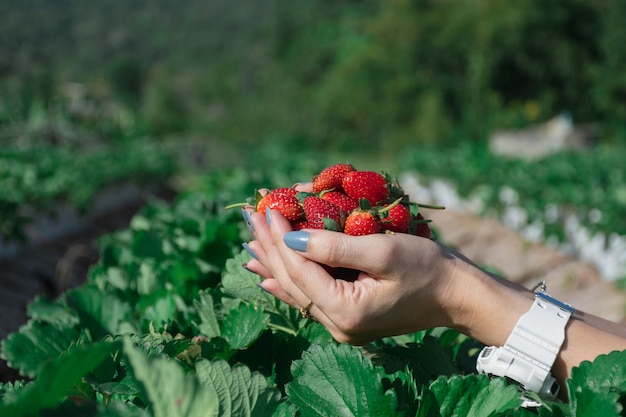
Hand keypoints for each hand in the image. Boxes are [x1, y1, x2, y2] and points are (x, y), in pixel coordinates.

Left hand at [244, 207, 468, 344]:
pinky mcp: (348, 318)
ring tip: (249, 242)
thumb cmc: (428, 269)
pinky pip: (308, 297)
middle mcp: (337, 325)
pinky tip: (266, 276)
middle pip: (291, 281)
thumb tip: (290, 237)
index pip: (298, 269)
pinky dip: (287, 281)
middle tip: (249, 217)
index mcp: (345, 311)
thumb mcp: (383, 252)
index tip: (265, 208)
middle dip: (269, 247)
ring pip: (295, 289)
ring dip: (272, 263)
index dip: (278, 238)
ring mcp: (341, 325)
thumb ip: (334, 246)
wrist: (458, 296)